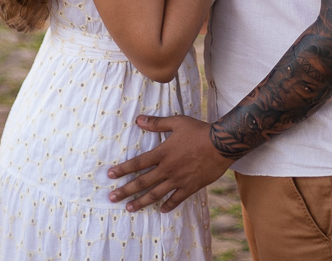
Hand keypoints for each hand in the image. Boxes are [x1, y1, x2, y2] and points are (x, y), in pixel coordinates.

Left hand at [107, 115, 233, 212]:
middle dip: (125, 191)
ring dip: (141, 202)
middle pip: (142, 182)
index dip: (123, 169)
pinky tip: (161, 211)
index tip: (110, 175)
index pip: (138, 163)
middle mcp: (167, 169)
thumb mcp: (177, 122)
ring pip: (156, 194)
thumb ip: (157, 123)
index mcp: (162, 153)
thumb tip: (138, 120)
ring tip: (129, 208)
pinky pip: (177, 199)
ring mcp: (178, 180)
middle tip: (112, 198)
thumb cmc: (199, 131)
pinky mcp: (190, 187)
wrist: (222, 144)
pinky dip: (168, 206)